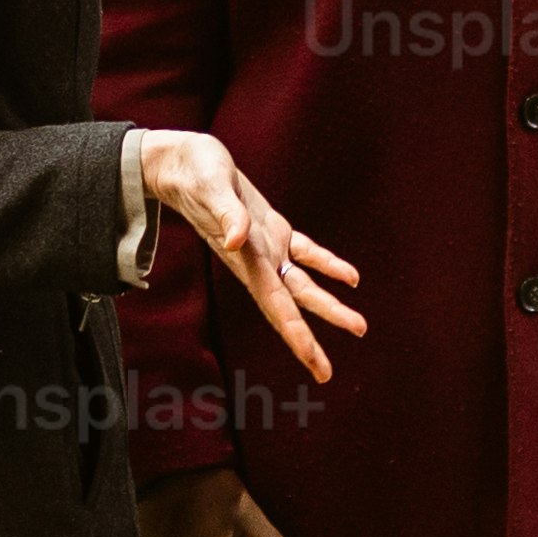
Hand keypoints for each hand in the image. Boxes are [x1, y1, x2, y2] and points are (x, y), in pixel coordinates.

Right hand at [132, 130, 363, 380]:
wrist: (180, 162)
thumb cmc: (192, 171)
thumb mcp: (210, 187)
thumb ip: (225, 214)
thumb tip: (235, 239)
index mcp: (246, 258)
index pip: (275, 305)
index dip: (295, 334)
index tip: (311, 361)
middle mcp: (257, 261)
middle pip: (290, 308)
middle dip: (309, 341)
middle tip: (326, 374)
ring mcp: (265, 247)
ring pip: (303, 285)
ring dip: (330, 306)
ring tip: (358, 327)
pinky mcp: (271, 229)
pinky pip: (305, 253)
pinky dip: (328, 266)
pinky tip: (351, 278)